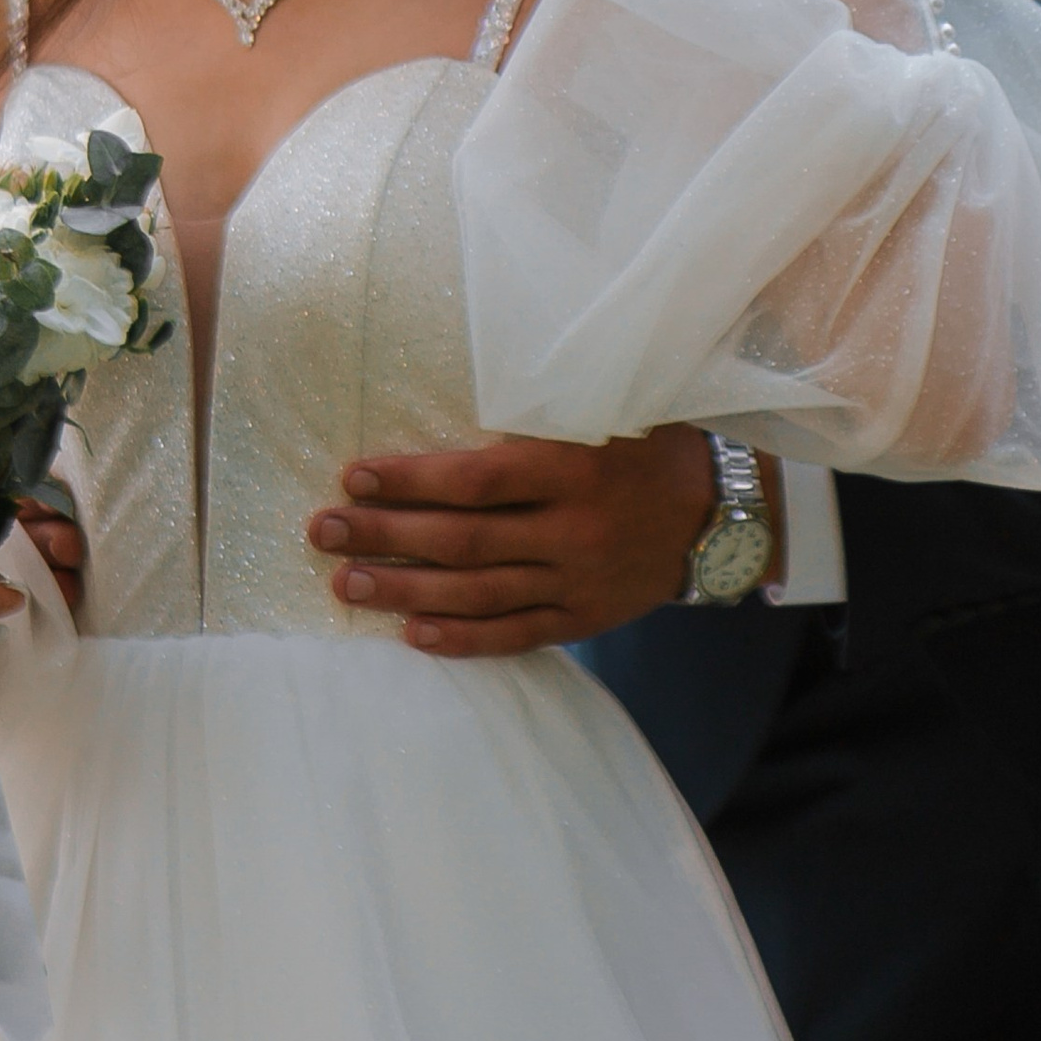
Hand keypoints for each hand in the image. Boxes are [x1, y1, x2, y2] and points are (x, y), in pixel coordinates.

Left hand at [306, 426, 717, 655]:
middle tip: (322, 532)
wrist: (719, 510)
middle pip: (462, 541)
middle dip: (385, 537)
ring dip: (405, 591)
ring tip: (348, 584)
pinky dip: (462, 639)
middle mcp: (572, 530)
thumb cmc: (643, 441)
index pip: (474, 479)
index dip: (410, 480)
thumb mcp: (599, 405)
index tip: (354, 477)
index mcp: (572, 467)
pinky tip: (411, 634)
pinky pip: (515, 636)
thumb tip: (445, 402)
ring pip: (477, 594)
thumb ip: (532, 410)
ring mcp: (578, 582)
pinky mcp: (584, 619)